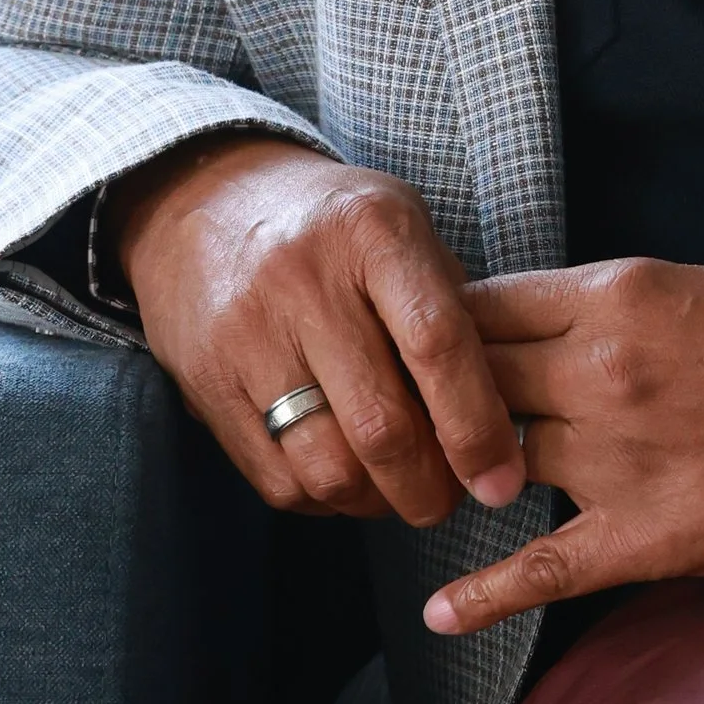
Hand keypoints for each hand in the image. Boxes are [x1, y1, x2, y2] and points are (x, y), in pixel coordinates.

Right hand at [111, 133, 522, 522]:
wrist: (203, 200)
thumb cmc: (332, 226)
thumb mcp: (402, 227)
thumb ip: (451, 307)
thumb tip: (496, 418)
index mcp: (371, 232)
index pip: (436, 343)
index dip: (475, 425)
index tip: (500, 478)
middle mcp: (302, 279)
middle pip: (381, 425)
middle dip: (430, 489)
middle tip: (452, 499)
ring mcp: (244, 334)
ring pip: (326, 466)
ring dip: (377, 503)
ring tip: (398, 493)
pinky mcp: (204, 381)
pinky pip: (275, 478)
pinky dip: (324, 499)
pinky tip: (345, 479)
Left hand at [422, 258, 703, 634]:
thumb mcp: (696, 292)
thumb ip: (605, 308)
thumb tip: (526, 326)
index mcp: (616, 296)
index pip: (475, 305)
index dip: (427, 333)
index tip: (402, 353)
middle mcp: (603, 369)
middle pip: (464, 381)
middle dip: (418, 404)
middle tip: (381, 426)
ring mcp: (621, 455)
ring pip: (492, 464)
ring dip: (448, 483)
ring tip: (405, 501)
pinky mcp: (650, 535)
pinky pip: (542, 567)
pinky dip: (483, 594)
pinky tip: (440, 613)